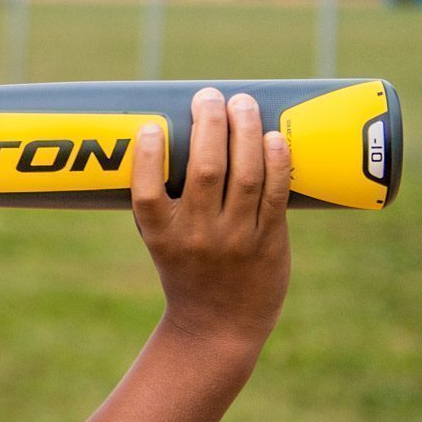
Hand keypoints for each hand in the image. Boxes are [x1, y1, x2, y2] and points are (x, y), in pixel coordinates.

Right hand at [131, 89, 292, 347]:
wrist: (218, 325)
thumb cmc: (186, 272)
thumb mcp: (162, 240)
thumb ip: (167, 199)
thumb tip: (181, 134)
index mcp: (161, 235)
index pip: (147, 191)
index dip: (149, 156)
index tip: (154, 126)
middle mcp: (197, 236)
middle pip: (203, 170)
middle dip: (208, 124)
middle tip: (208, 96)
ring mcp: (236, 238)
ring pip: (243, 175)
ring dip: (244, 131)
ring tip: (241, 103)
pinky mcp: (269, 241)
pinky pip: (274, 194)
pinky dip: (275, 162)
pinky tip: (272, 137)